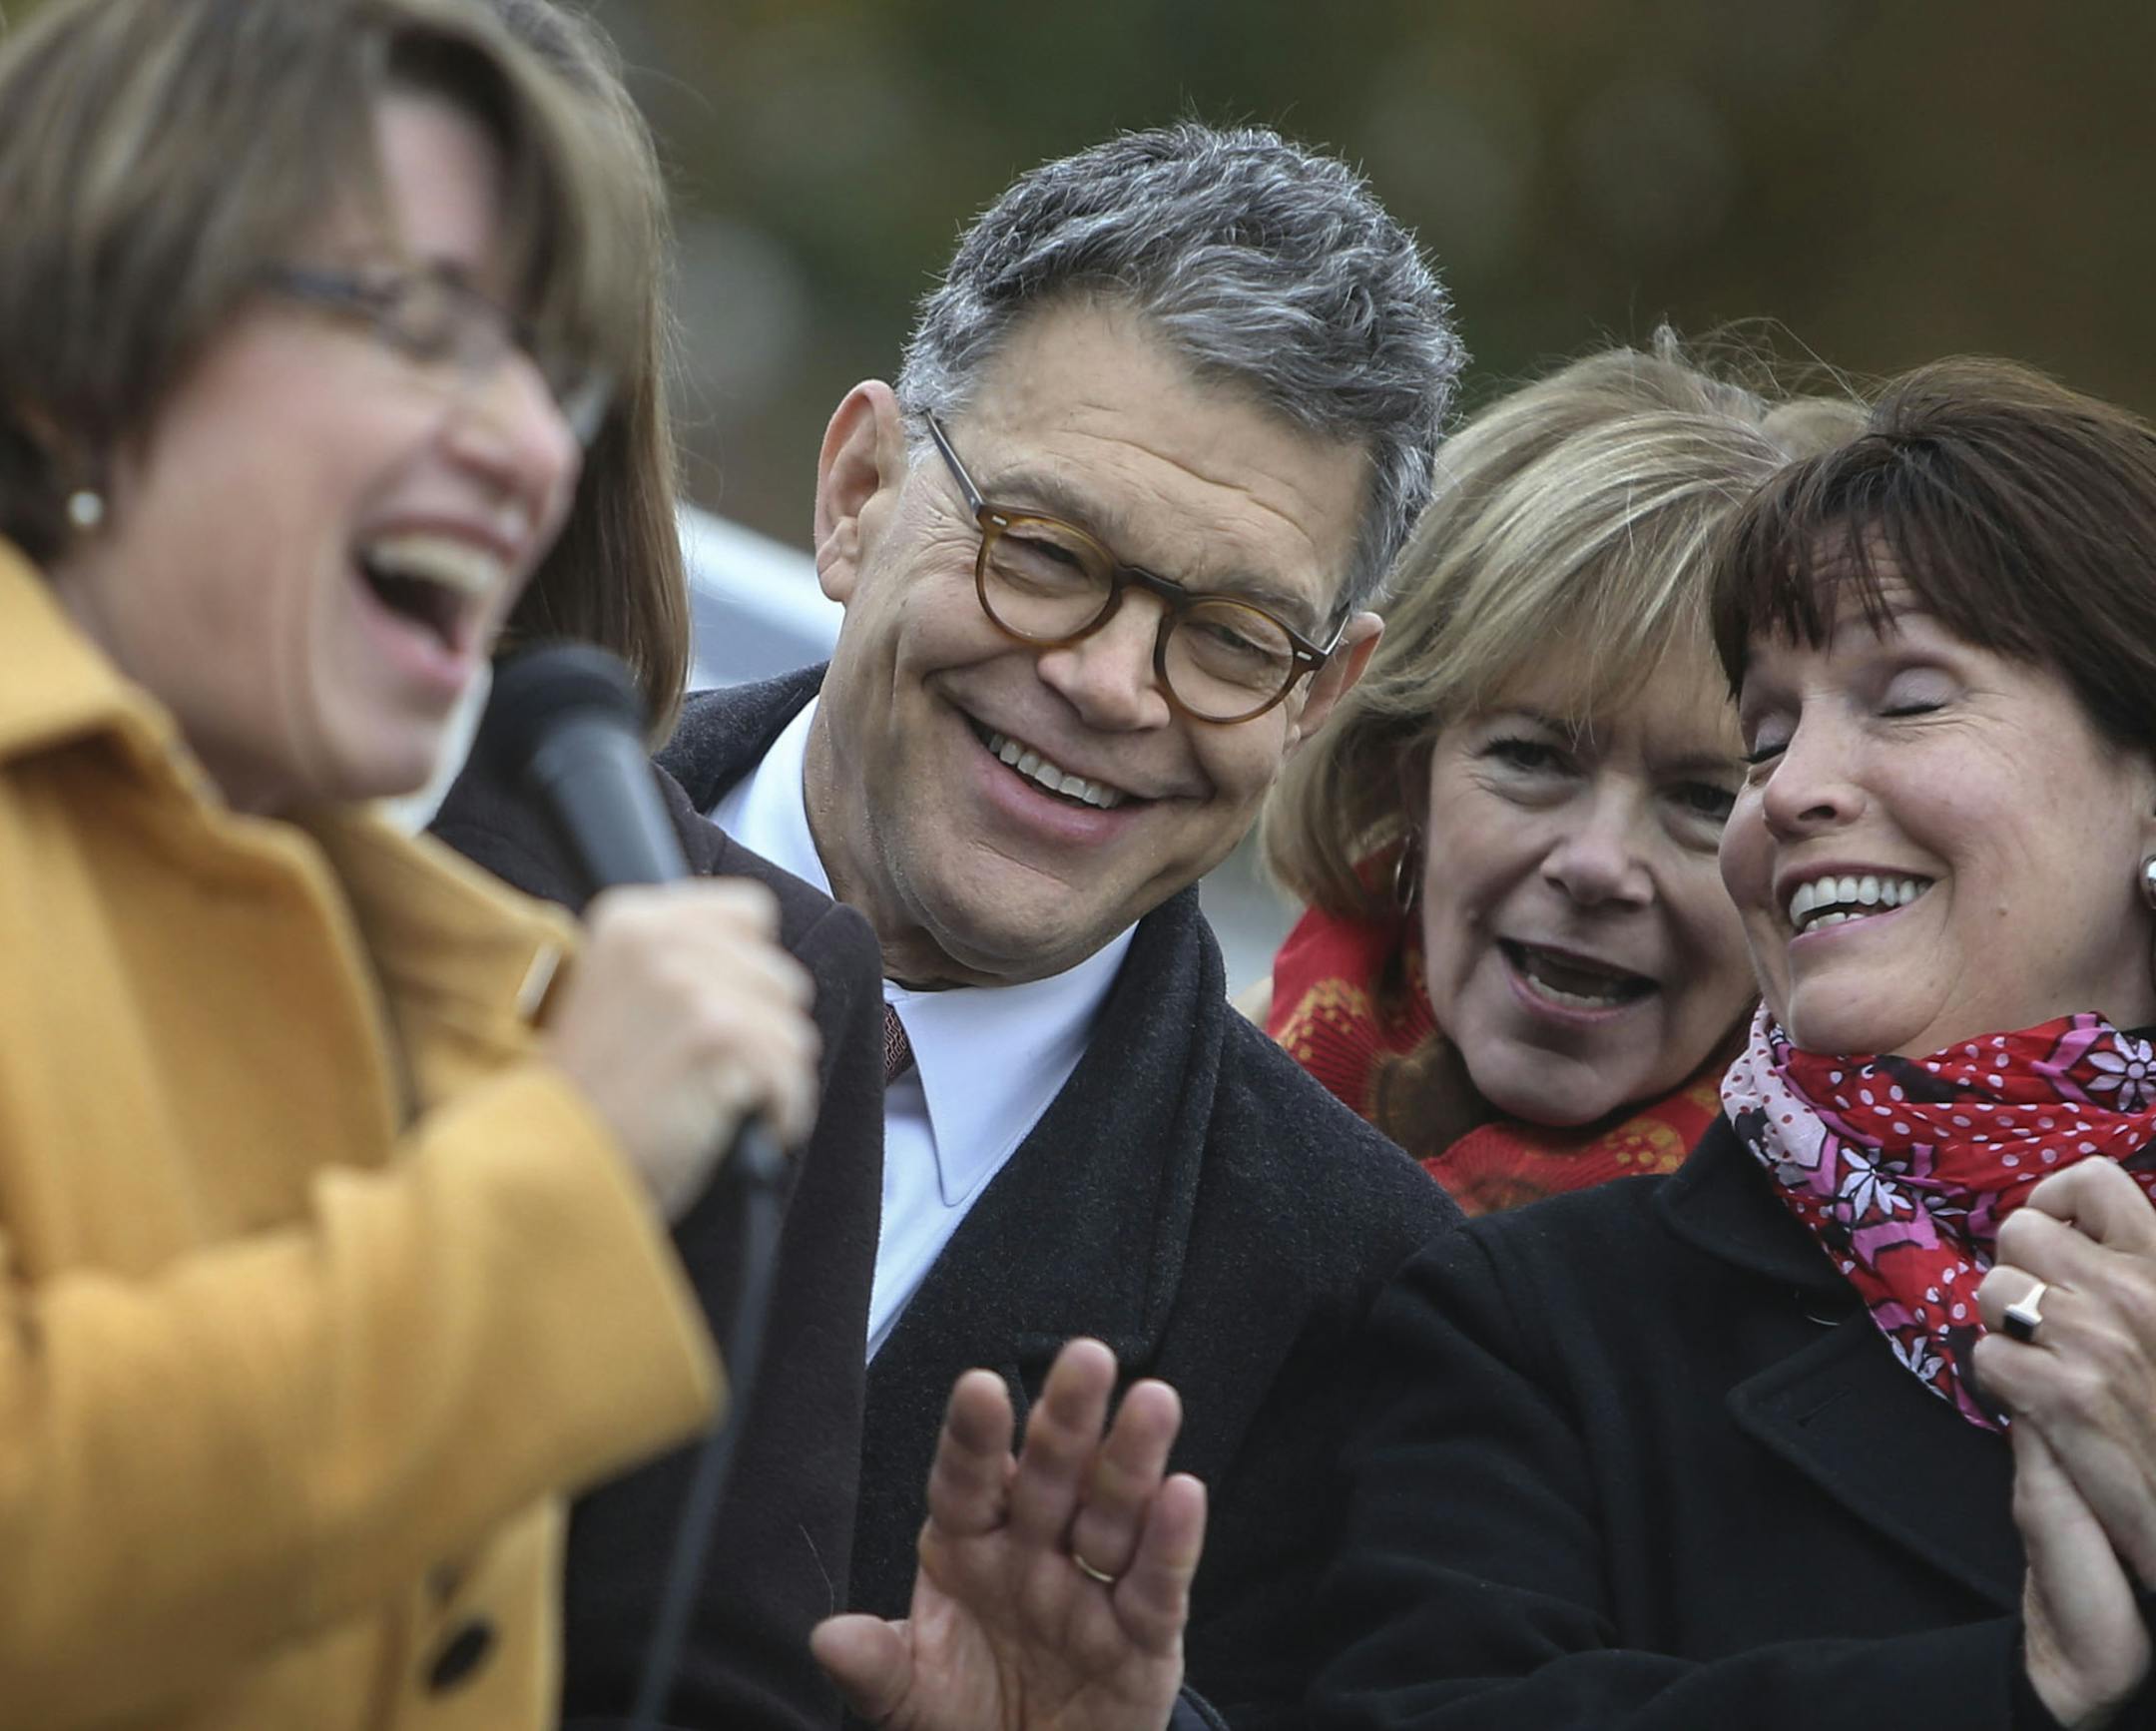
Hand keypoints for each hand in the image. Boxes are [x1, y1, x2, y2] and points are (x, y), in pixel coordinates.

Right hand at [541, 880, 818, 1218]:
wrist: (554, 1165)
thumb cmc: (590, 1097)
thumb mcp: (614, 996)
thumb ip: (676, 962)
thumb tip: (758, 961)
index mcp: (630, 919)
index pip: (750, 911)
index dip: (750, 969)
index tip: (729, 1013)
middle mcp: (659, 939)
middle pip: (781, 977)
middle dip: (767, 1033)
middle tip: (726, 1074)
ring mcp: (689, 986)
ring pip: (793, 1029)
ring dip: (776, 1077)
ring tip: (733, 1104)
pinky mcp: (716, 1037)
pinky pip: (790, 1073)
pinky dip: (784, 1111)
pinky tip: (754, 1128)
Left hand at [811, 1338, 1203, 1730]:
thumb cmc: (970, 1715)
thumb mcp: (913, 1696)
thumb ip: (878, 1668)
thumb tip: (828, 1639)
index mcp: (969, 1546)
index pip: (968, 1480)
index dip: (974, 1436)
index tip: (979, 1389)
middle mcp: (1034, 1550)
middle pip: (1053, 1474)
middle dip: (1068, 1418)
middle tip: (1086, 1357)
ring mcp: (1091, 1587)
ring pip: (1114, 1511)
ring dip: (1133, 1459)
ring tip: (1153, 1401)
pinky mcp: (1145, 1635)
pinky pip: (1157, 1585)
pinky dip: (1171, 1543)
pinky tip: (1182, 1495)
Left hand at [1974, 1159, 2155, 1721]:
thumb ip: (2143, 1274)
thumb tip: (2092, 1238)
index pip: (2092, 1180)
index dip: (2056, 1202)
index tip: (2061, 1236)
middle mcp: (2132, 1291)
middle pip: (2019, 1231)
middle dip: (2022, 1270)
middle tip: (2047, 1316)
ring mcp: (2094, 1341)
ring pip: (1993, 1291)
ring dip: (2009, 1328)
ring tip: (2049, 1362)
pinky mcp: (2061, 1397)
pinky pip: (1988, 1358)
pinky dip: (2005, 1385)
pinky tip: (2043, 1406)